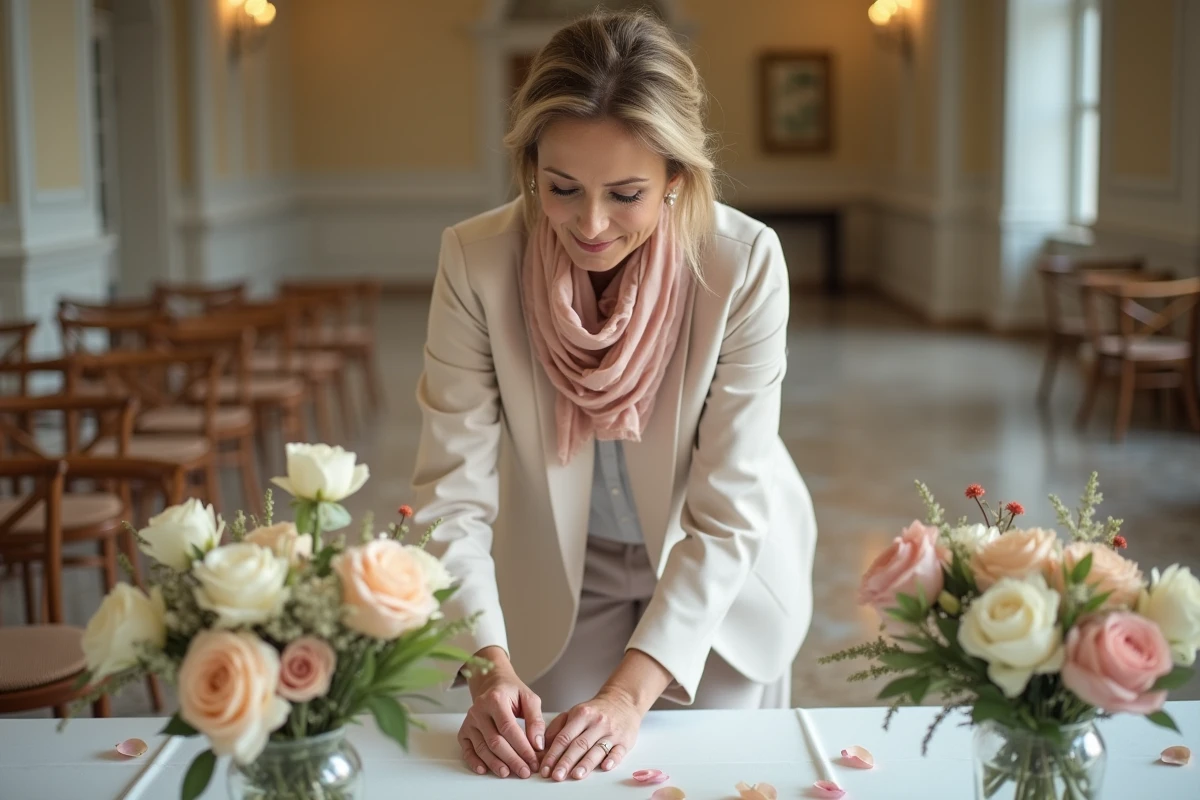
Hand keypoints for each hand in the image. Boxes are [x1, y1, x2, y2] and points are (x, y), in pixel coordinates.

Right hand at [458, 647, 544, 778]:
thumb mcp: (529, 698)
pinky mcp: (464, 730)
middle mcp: (479, 710)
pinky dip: (474, 761)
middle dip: (511, 759)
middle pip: (495, 741)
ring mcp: (470, 721)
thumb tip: (538, 744)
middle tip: (524, 772)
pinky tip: (484, 770)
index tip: (533, 760)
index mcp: (495, 699)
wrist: (492, 684)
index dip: (522, 747)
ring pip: (482, 747)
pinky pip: (467, 749)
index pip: (509, 728)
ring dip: (495, 764)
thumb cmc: (512, 692)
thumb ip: (535, 720)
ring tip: (508, 774)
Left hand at [539, 686, 643, 780]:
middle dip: (566, 762)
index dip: (553, 754)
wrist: (623, 701)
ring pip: (597, 749)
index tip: (546, 768)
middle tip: (556, 776)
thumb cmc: (595, 711)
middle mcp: (597, 723)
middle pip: (579, 744)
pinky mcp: (625, 741)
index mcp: (582, 714)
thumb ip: (558, 727)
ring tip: (575, 775)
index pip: (564, 737)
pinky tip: (605, 767)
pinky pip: (618, 751)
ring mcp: (612, 732)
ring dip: (586, 764)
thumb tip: (544, 745)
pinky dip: (612, 759)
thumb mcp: (575, 712)